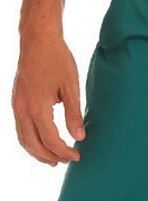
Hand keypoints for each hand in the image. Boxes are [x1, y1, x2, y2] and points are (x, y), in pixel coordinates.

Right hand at [12, 34, 83, 165]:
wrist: (38, 40)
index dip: (64, 151)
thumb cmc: (57, 60)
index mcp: (37, 107)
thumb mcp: (71, 87)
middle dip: (50, 156)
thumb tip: (79, 137)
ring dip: (37, 152)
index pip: (50, 140)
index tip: (77, 156)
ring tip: (53, 158)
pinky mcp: (15, 101)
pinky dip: (29, 140)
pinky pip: (19, 128)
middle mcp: (22, 109)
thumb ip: (74, 114)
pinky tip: (41, 141)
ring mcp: (15, 105)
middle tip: (67, 161)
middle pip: (33, 144)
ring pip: (23, 139)